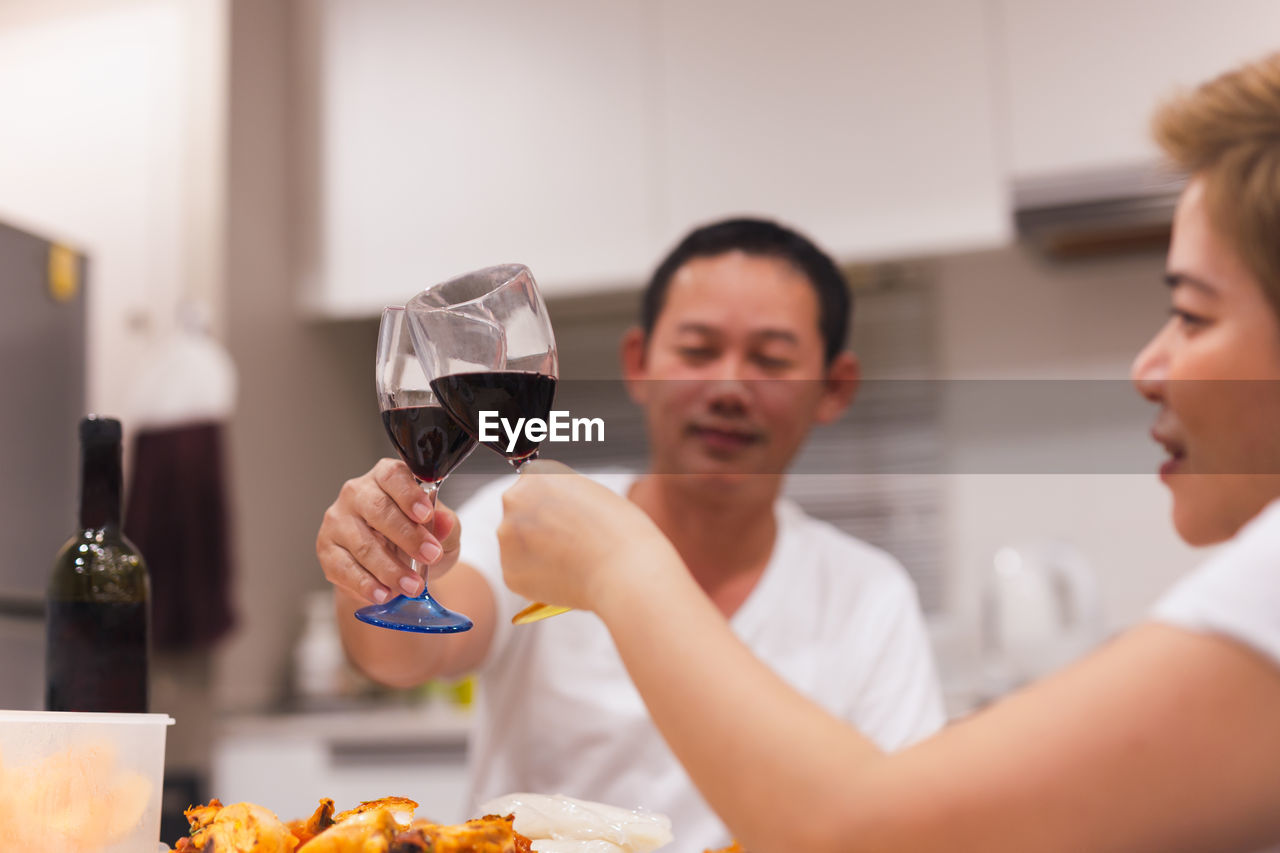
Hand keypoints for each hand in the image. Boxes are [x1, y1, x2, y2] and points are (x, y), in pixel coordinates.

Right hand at [316, 458, 461, 604]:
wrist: (396, 570)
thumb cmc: (418, 540)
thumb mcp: (442, 532)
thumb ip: (446, 526)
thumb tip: (445, 522)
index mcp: (386, 477)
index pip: (393, 477)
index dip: (409, 494)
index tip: (426, 515)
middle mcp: (357, 493)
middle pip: (377, 509)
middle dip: (407, 536)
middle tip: (430, 556)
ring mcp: (338, 521)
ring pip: (363, 544)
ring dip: (390, 569)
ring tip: (412, 586)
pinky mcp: (327, 550)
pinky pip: (344, 568)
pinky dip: (366, 584)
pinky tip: (384, 594)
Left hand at [498, 460, 678, 611]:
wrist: (625, 569)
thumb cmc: (620, 531)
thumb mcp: (590, 494)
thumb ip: (562, 499)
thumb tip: (547, 518)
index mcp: (536, 474)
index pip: (532, 488)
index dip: (553, 506)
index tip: (570, 518)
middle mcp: (514, 500)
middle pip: (519, 514)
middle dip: (537, 528)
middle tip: (569, 543)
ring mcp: (507, 537)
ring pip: (517, 546)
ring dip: (535, 553)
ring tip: (571, 561)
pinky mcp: (509, 572)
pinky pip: (520, 574)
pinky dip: (537, 578)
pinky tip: (564, 577)